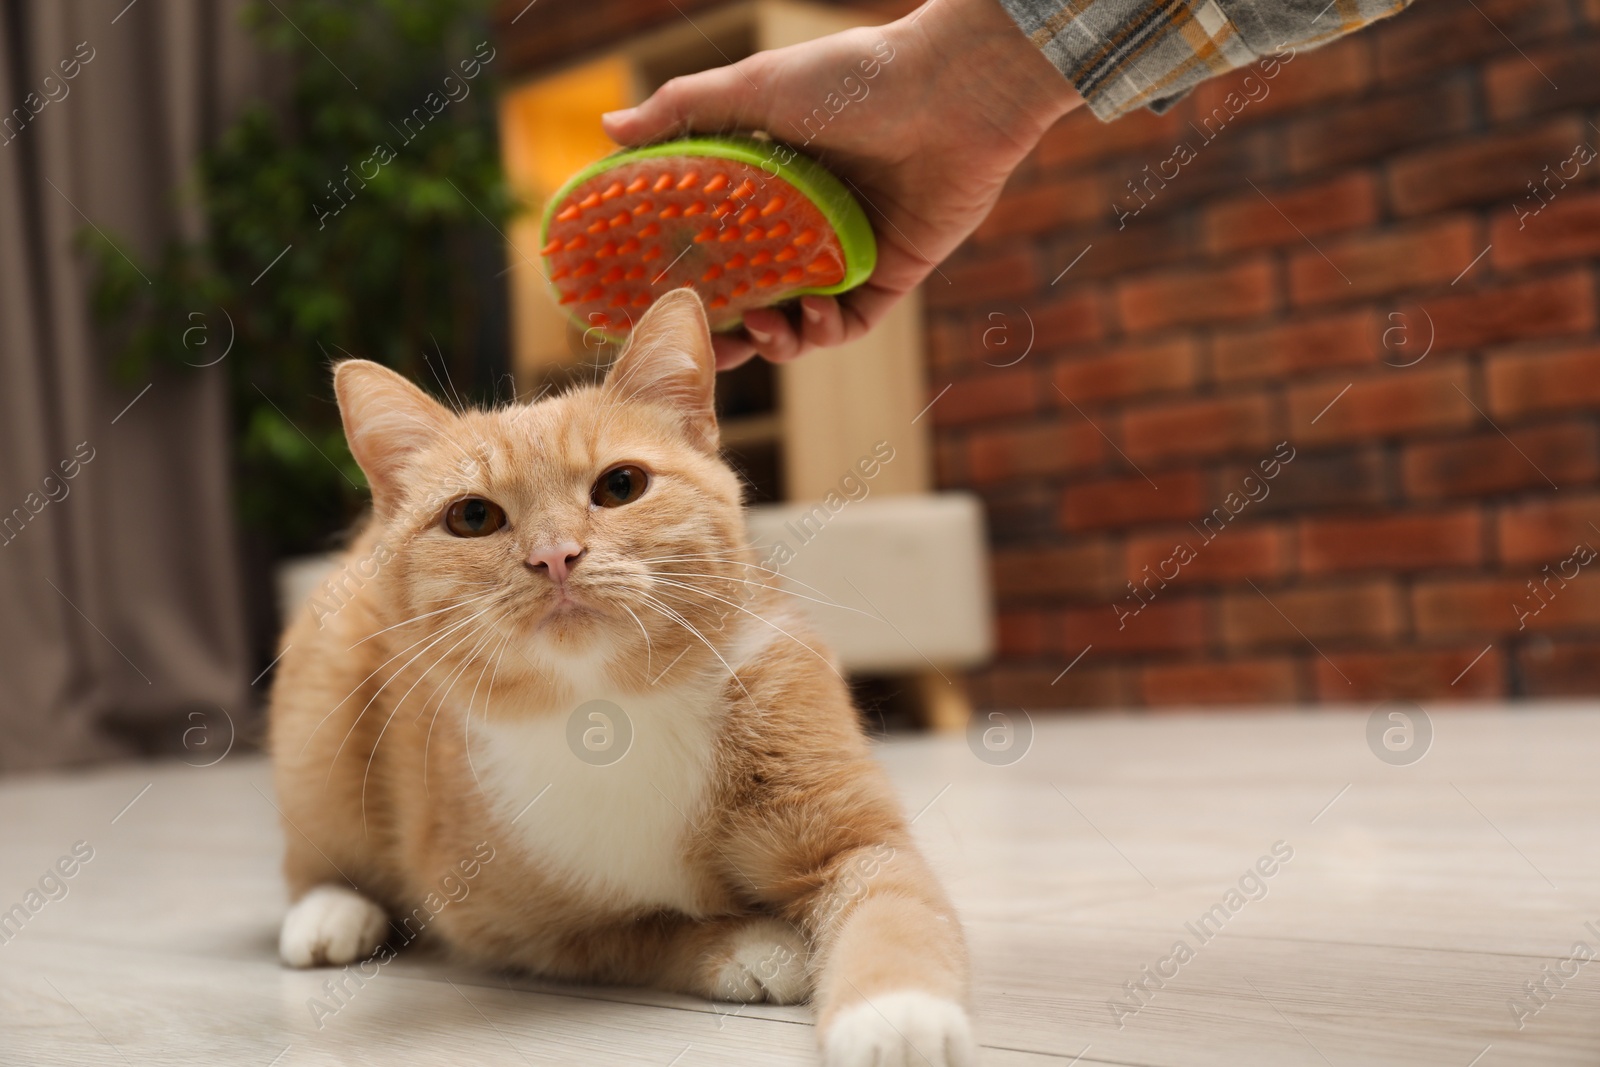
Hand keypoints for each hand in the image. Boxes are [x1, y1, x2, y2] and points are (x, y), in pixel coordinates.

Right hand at [601, 0, 1081, 368]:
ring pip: (799, 320)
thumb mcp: (754, 89)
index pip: (718, 245)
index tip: (654, 304)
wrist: (950, 92)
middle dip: (728, 331)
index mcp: (771, 185)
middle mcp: (807, 224)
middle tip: (705, 349)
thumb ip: (682, 110)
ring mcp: (849, 252)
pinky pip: (850, 323)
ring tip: (762, 331)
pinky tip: (809, 320)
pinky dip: (824, 332)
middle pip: (755, 294)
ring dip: (775, 339)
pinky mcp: (891, 273)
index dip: (689, 279)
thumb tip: (609, 131)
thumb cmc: (853, 78)